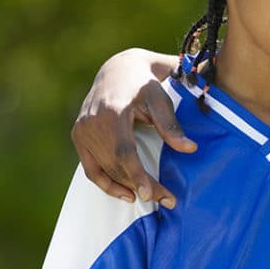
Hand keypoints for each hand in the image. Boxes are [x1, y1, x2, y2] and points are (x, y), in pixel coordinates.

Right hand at [71, 49, 194, 207]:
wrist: (118, 69)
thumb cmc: (144, 84)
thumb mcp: (161, 99)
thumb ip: (171, 125)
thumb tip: (190, 149)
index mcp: (113, 112)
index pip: (123, 152)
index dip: (136, 175)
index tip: (150, 194)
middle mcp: (92, 123)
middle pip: (116, 165)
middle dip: (141, 185)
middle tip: (166, 199)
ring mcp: (82, 130)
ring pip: (104, 169)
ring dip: (126, 187)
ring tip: (152, 198)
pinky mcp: (78, 136)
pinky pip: (90, 168)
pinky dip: (106, 183)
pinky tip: (126, 194)